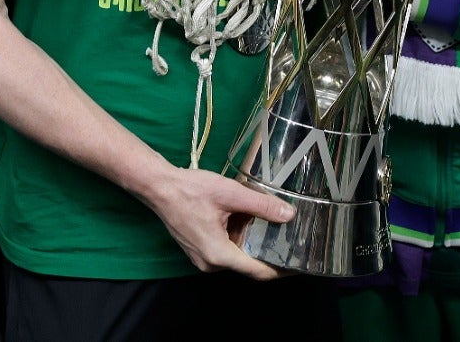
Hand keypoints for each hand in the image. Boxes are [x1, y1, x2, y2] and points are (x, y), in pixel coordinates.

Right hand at [140, 165, 294, 280]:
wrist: (159, 187)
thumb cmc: (191, 190)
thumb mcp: (230, 194)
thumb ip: (261, 205)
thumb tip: (288, 215)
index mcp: (219, 256)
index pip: (258, 271)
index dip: (281, 269)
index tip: (300, 265)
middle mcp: (211, 264)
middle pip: (248, 263)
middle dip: (268, 250)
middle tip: (289, 237)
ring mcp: (203, 259)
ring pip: (237, 254)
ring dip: (251, 241)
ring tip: (271, 224)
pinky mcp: (199, 250)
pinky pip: (225, 249)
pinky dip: (238, 237)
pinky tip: (245, 219)